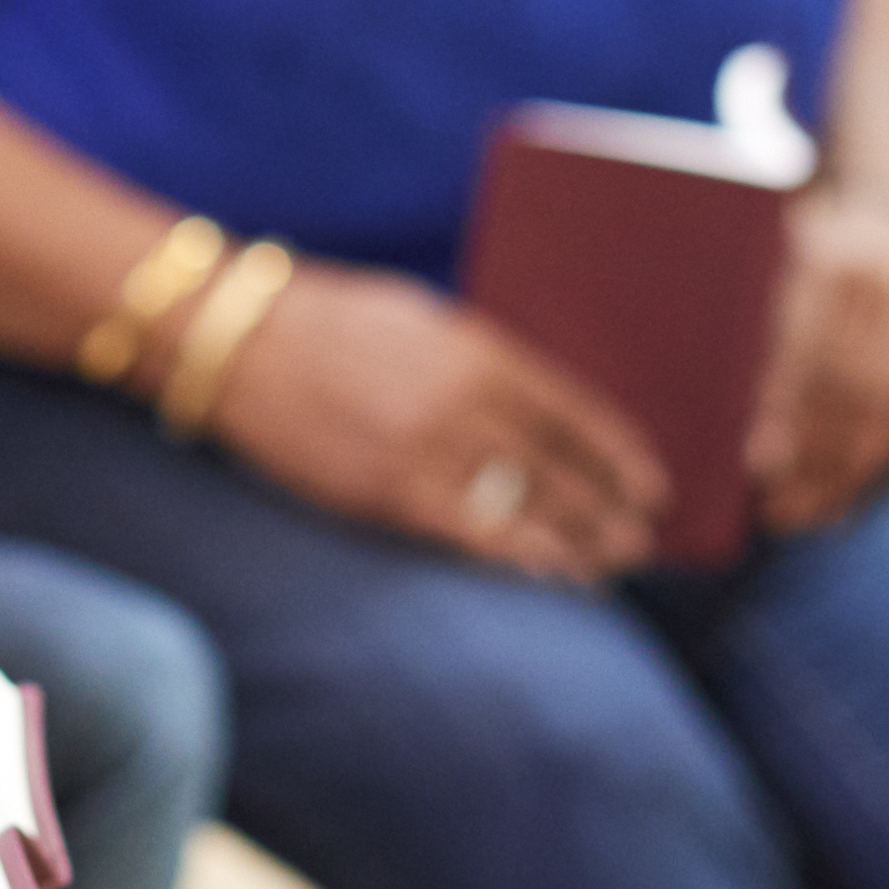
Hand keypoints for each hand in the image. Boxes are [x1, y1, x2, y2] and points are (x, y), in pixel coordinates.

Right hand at [208, 260, 668, 581]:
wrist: (239, 338)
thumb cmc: (330, 318)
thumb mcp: (420, 316)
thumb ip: (478, 358)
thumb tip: (531, 405)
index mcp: (477, 348)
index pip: (573, 412)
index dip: (618, 454)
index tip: (649, 484)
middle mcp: (462, 400)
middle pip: (558, 467)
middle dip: (605, 508)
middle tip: (640, 539)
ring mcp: (424, 450)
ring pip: (523, 506)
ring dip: (573, 540)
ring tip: (607, 565)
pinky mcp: (384, 491)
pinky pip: (468, 533)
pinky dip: (516, 555)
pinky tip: (548, 572)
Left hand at [748, 186, 888, 531]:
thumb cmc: (801, 239)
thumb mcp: (767, 249)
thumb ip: (738, 306)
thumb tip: (686, 379)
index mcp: (833, 256)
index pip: (808, 347)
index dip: (782, 408)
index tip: (751, 460)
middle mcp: (887, 285)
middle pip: (846, 388)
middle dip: (807, 453)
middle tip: (767, 505)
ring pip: (879, 411)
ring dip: (835, 474)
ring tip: (790, 517)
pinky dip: (864, 467)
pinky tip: (831, 504)